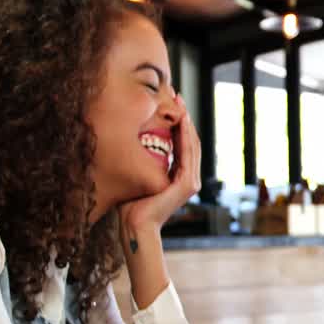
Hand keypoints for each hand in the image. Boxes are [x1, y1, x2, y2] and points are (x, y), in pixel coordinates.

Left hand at [117, 95, 201, 231]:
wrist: (135, 227)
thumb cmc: (131, 205)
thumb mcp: (139, 176)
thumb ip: (144, 162)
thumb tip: (132, 143)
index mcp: (180, 177)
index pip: (183, 144)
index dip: (179, 123)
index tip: (172, 104)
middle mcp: (189, 178)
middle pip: (190, 141)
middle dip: (184, 117)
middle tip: (178, 97)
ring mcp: (191, 182)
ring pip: (191, 144)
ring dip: (186, 123)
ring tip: (180, 104)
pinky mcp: (187, 185)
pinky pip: (187, 154)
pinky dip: (185, 136)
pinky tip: (181, 121)